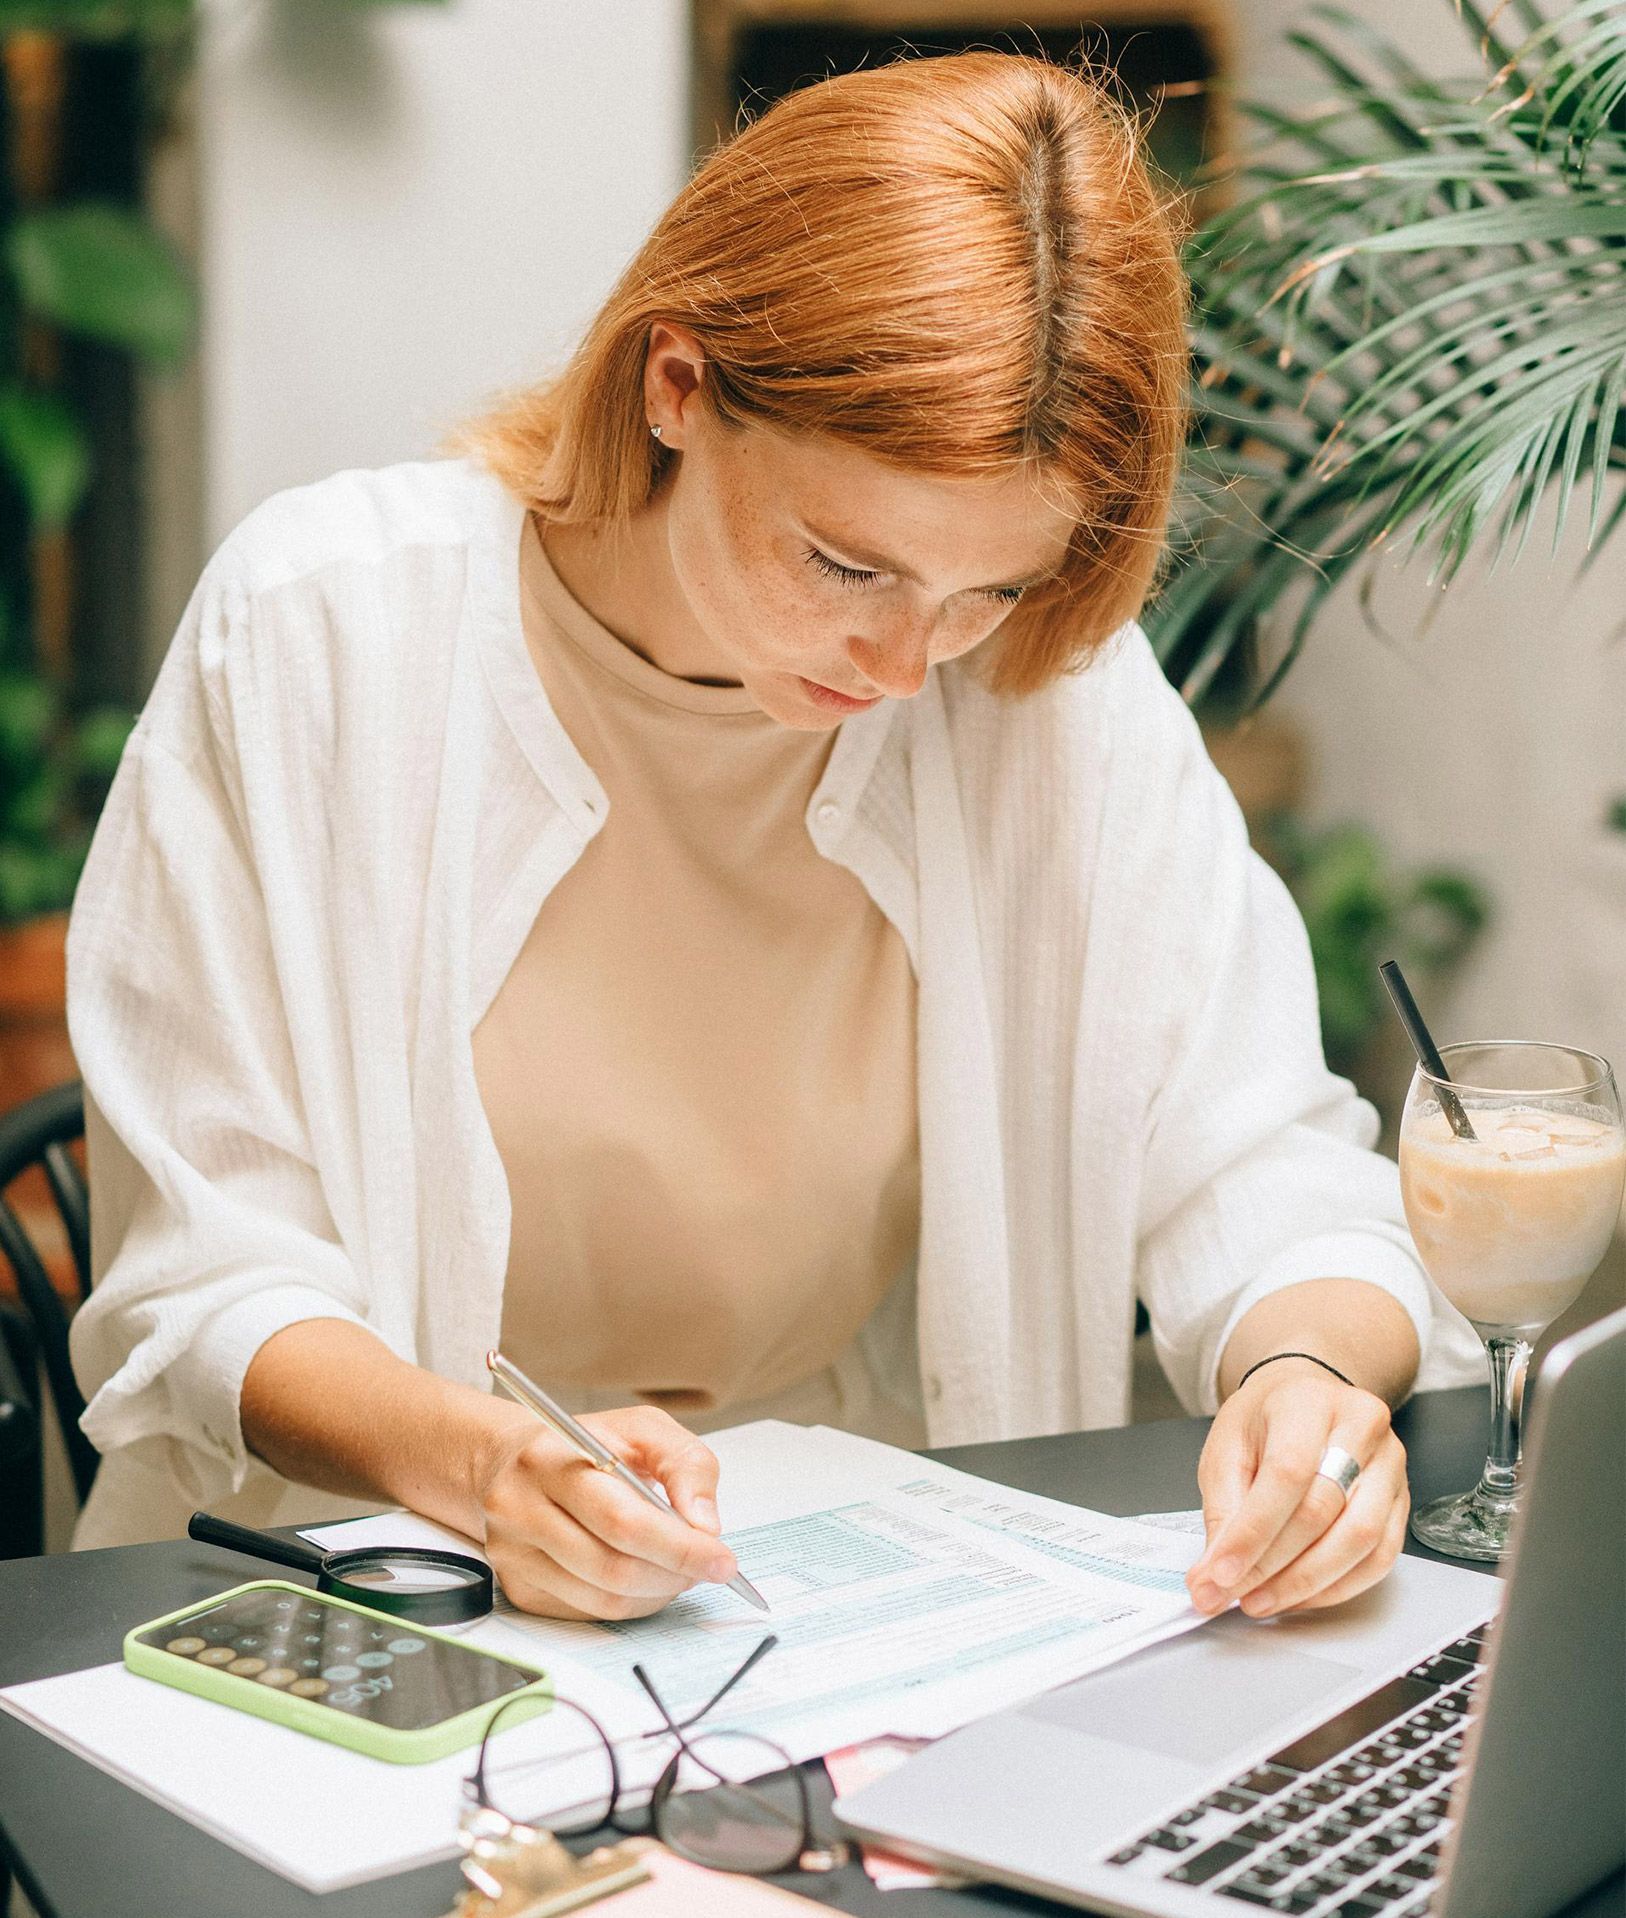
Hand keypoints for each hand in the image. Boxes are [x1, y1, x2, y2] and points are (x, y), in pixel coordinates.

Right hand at [474, 1405, 738, 1619]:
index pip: (622, 1520)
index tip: (723, 1559)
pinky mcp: (518, 1588)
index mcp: (550, 1459)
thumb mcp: (642, 1428)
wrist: (509, 1462)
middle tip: (709, 1567)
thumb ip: (685, 1464)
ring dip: (657, 1593)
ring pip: (603, 1598)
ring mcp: (514, 1554)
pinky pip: (589, 1612)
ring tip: (680, 1570)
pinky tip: (646, 1578)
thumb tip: (705, 1526)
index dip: (679, 1547)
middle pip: (612, 1567)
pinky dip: (631, 1603)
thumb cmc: (586, 1443)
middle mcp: (520, 1508)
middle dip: (674, 1574)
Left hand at [1187, 1360, 1408, 1618]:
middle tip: (1233, 1594)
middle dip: (1273, 1565)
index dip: (1253, 1532)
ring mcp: (1390, 1463)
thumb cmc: (1266, 1422)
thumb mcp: (1226, 1448)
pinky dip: (1338, 1587)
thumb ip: (1221, 1511)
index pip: (1287, 1473)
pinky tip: (1301, 1595)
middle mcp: (1361, 1427)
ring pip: (1360, 1539)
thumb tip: (1212, 1579)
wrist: (1306, 1398)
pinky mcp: (1402, 1499)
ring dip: (1306, 1583)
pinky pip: (1381, 1556)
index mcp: (1307, 1403)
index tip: (1220, 1575)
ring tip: (1262, 1600)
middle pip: (1324, 1510)